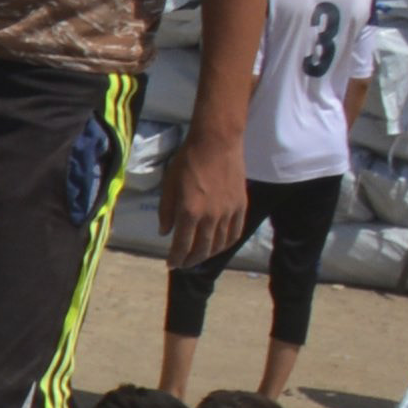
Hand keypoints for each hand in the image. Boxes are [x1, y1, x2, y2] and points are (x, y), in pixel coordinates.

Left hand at [160, 116, 246, 269]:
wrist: (217, 143)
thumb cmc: (188, 161)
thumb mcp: (169, 184)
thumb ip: (166, 211)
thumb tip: (165, 232)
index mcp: (189, 212)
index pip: (182, 245)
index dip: (176, 258)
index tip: (171, 263)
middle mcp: (210, 217)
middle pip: (201, 249)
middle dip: (190, 260)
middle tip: (183, 263)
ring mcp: (228, 213)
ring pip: (219, 244)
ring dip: (208, 255)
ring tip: (199, 257)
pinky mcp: (241, 207)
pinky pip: (235, 233)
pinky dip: (226, 244)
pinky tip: (219, 246)